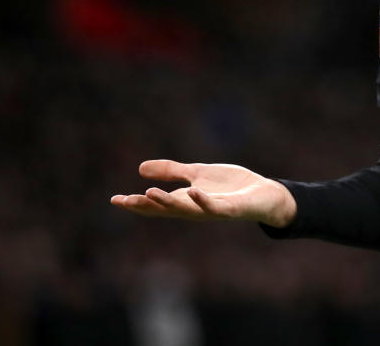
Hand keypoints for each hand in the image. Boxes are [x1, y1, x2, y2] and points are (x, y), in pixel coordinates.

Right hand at [110, 160, 296, 227]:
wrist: (264, 194)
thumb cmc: (232, 187)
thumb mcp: (197, 173)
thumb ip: (172, 171)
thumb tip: (140, 168)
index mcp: (186, 201)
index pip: (156, 205)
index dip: (136, 203)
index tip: (114, 200)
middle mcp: (195, 209)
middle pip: (165, 210)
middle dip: (145, 206)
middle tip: (124, 201)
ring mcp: (212, 210)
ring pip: (186, 210)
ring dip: (168, 203)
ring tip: (149, 193)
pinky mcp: (230, 209)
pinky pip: (214, 207)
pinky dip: (202, 200)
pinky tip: (192, 191)